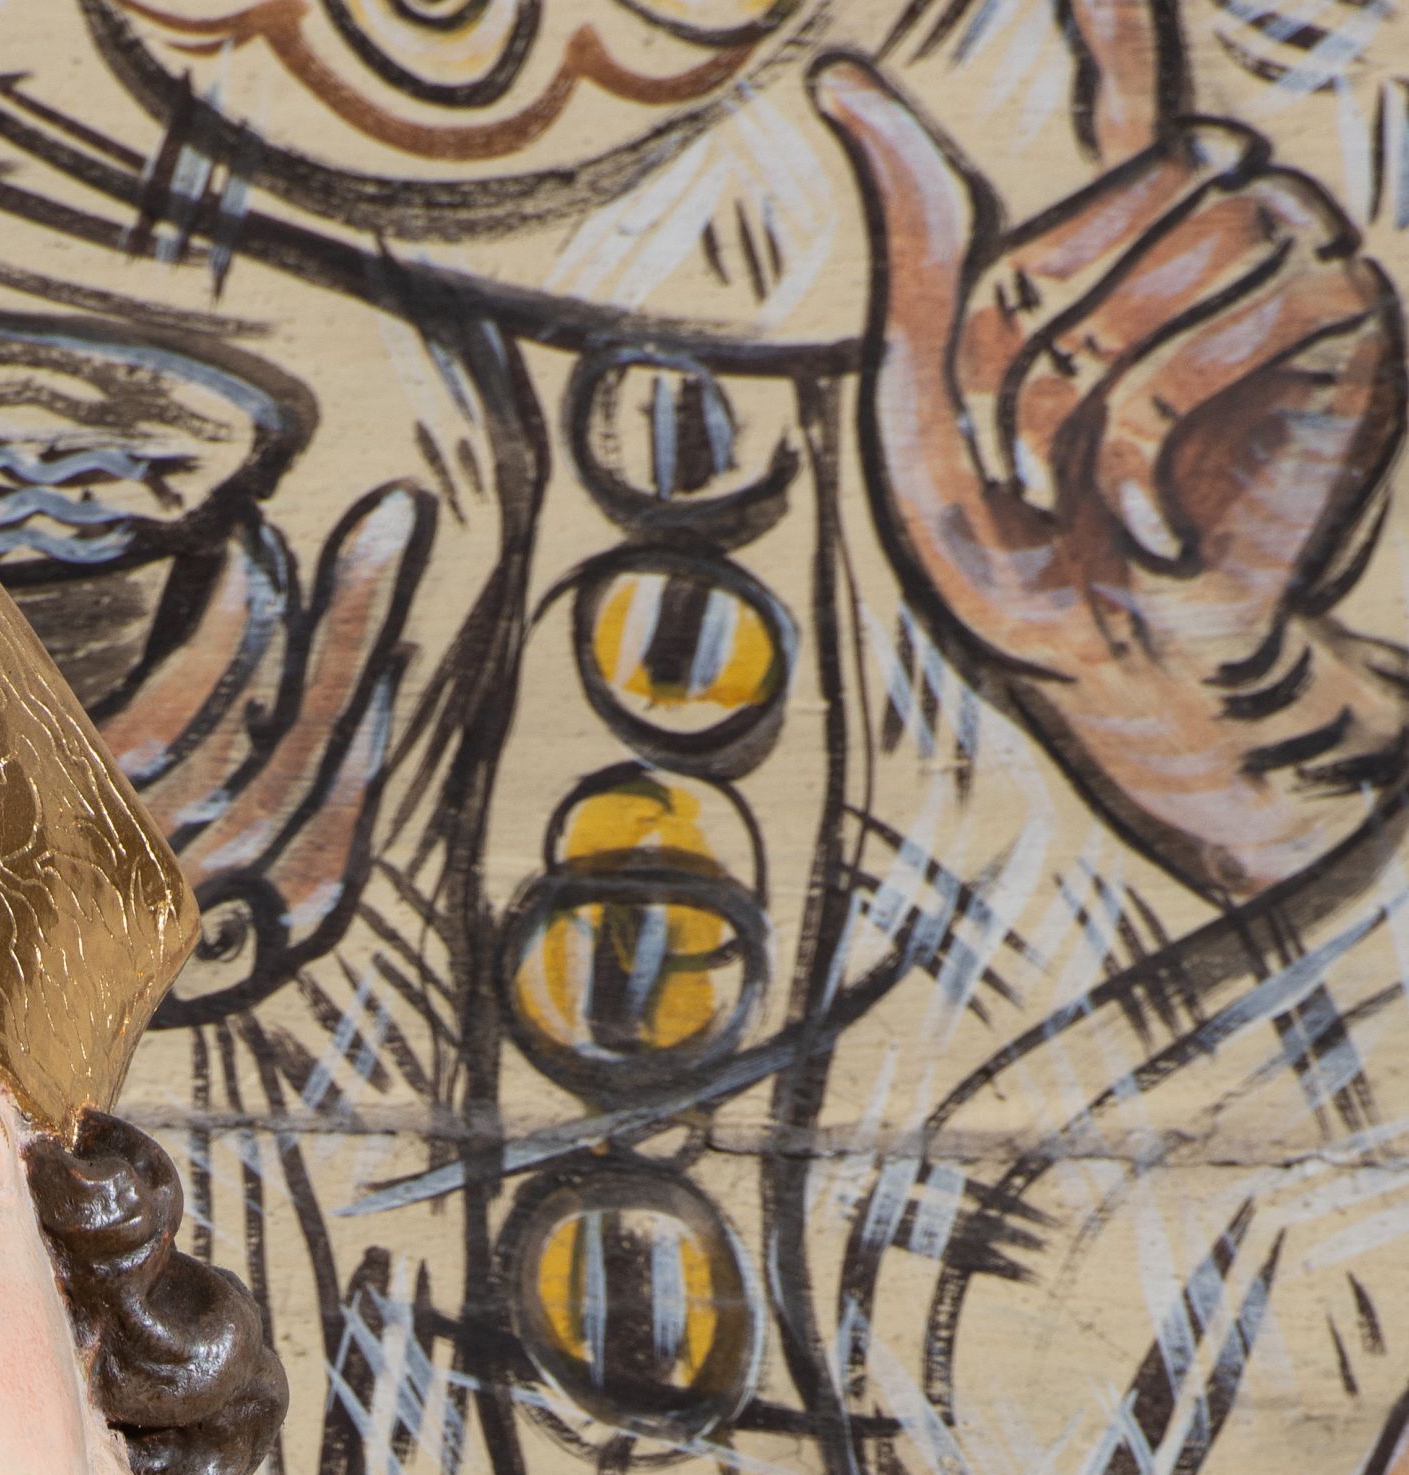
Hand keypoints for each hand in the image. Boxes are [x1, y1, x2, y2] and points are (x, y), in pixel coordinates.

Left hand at [816, 0, 1407, 898]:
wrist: (1116, 676)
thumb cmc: (1023, 556)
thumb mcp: (926, 402)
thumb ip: (914, 246)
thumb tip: (852, 87)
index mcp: (1126, 233)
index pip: (1134, 85)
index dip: (1118, 26)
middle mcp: (1224, 221)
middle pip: (1112, 204)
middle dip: (1023, 347)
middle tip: (1016, 466)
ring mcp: (1301, 261)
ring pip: (1164, 266)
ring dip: (1077, 406)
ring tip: (1079, 502)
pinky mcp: (1354, 326)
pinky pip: (1215, 340)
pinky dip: (1145, 452)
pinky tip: (1149, 528)